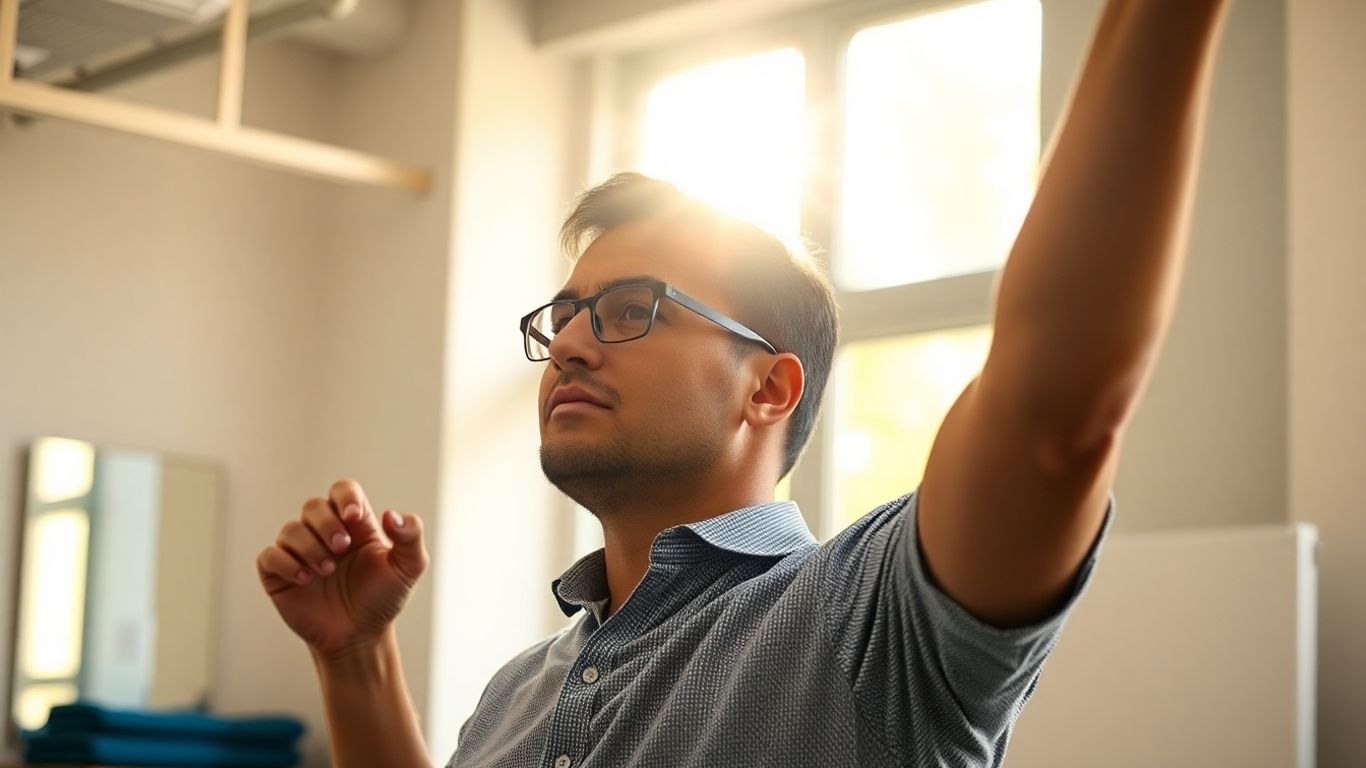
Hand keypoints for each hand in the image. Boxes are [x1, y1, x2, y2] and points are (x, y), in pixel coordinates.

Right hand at [257, 479, 428, 659]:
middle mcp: (325, 533)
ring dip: (309, 547)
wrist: (360, 636)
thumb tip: (391, 514)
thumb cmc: (383, 598)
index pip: (343, 491)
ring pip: (290, 530)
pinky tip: (304, 578)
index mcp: (355, 525)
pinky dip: (284, 563)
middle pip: (313, 506)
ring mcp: (300, 553)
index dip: (345, 497)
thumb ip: (410, 537)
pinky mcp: (280, 574)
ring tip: (327, 570)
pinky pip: (269, 556)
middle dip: (326, 524)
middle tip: (341, 548)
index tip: (354, 518)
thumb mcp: (408, 568)